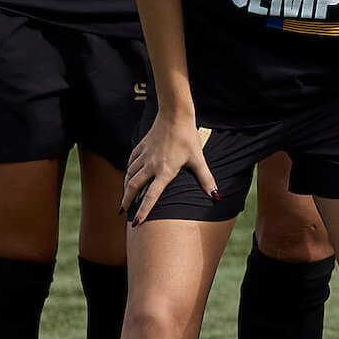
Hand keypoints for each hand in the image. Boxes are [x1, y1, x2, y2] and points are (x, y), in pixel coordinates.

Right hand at [123, 111, 215, 225]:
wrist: (174, 115)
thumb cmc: (188, 137)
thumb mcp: (198, 159)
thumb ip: (206, 179)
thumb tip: (216, 195)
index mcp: (164, 171)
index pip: (151, 196)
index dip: (143, 210)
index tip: (136, 223)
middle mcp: (151, 165)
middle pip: (133, 186)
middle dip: (127, 201)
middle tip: (122, 211)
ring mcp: (144, 155)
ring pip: (129, 174)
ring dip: (125, 187)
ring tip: (124, 197)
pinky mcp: (140, 146)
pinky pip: (131, 162)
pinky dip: (128, 170)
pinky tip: (128, 174)